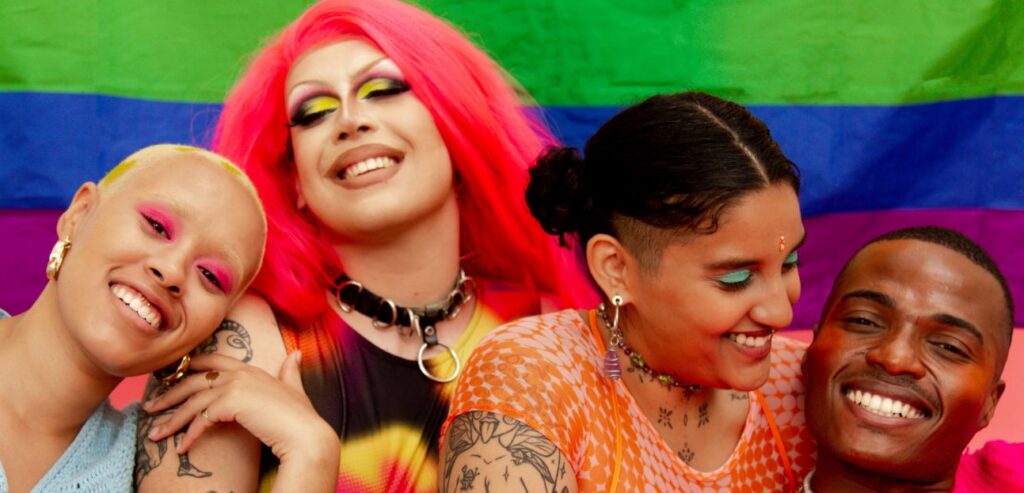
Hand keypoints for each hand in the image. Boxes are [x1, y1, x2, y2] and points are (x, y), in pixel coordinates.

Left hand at [144, 352, 335, 469]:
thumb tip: (295, 354)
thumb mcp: (294, 389)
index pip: (212, 361)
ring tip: (156, 434)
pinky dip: (189, 435)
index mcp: (251, 368)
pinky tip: (182, 448)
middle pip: (193, 380)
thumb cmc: (301, 417)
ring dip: (171, 419)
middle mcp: (240, 372)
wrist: (305, 434)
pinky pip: (201, 419)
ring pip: (192, 401)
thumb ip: (290, 372)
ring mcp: (235, 386)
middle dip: (168, 394)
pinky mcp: (231, 403)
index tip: (170, 378)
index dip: (189, 367)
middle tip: (150, 408)